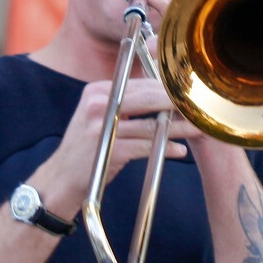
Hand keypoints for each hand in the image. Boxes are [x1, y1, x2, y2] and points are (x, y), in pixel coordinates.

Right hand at [28, 78, 185, 218]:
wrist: (61, 178)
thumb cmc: (89, 149)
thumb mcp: (99, 117)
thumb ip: (126, 103)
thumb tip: (163, 93)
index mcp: (97, 91)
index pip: (141, 84)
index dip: (169, 89)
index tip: (191, 93)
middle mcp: (98, 104)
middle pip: (149, 99)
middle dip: (178, 103)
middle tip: (202, 107)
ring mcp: (101, 127)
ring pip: (151, 124)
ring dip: (179, 128)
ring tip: (199, 130)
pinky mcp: (108, 150)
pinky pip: (145, 147)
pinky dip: (165, 149)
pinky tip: (180, 151)